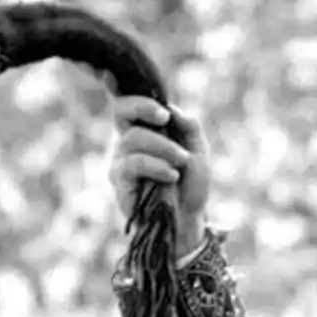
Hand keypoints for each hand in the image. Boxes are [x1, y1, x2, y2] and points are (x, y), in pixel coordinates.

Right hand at [109, 97, 210, 256]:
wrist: (188, 218)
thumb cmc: (190, 184)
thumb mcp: (198, 152)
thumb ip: (189, 127)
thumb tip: (172, 109)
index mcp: (144, 129)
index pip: (128, 104)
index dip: (139, 99)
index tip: (164, 111)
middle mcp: (126, 141)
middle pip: (121, 111)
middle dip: (143, 108)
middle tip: (164, 119)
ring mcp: (120, 159)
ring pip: (134, 138)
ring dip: (164, 147)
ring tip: (182, 162)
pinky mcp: (119, 180)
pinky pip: (133, 163)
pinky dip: (156, 166)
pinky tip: (171, 176)